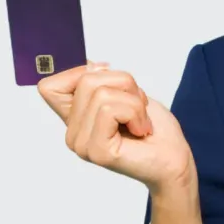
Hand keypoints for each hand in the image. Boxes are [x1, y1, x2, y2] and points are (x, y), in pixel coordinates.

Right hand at [38, 60, 197, 194]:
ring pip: (100, 93)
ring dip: (133, 101)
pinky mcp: (96, 151)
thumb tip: (88, 65)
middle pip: (85, 80)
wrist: (175, 158)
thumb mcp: (127, 94)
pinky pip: (110, 109)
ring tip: (140, 121)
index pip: (49, 86)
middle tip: (138, 108)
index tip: (113, 86)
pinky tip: (140, 130)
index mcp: (75, 118)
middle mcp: (72, 133)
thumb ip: (101, 81)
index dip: (80, 74)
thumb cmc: (155, 130)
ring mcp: (81, 144)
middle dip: (123, 84)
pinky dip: (135, 113)